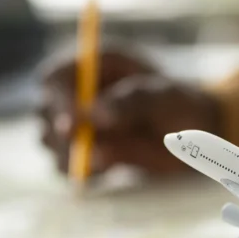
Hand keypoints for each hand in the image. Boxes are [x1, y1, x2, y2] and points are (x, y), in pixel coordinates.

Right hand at [39, 47, 221, 176]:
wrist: (193, 134)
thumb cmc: (180, 102)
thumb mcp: (164, 95)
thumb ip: (131, 101)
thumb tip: (93, 115)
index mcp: (92, 65)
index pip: (54, 78)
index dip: (58, 100)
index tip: (72, 125)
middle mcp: (76, 92)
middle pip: (44, 110)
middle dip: (61, 133)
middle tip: (88, 150)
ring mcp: (75, 123)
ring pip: (50, 141)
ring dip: (71, 155)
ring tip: (111, 158)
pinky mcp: (80, 151)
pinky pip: (64, 165)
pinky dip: (80, 172)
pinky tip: (109, 170)